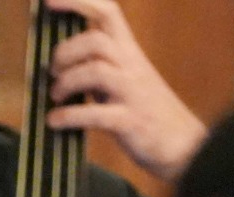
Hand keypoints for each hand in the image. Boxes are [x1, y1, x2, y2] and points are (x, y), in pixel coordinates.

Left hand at [45, 0, 206, 184]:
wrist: (183, 145)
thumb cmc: (147, 111)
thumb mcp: (125, 78)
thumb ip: (100, 65)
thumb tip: (60, 62)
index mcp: (129, 52)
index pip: (107, 12)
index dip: (78, 2)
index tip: (50, 1)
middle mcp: (132, 66)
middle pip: (95, 40)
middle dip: (65, 52)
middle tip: (53, 72)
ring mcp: (132, 93)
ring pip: (95, 71)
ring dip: (66, 82)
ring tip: (56, 97)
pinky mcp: (130, 122)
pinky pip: (96, 114)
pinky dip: (69, 116)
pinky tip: (55, 121)